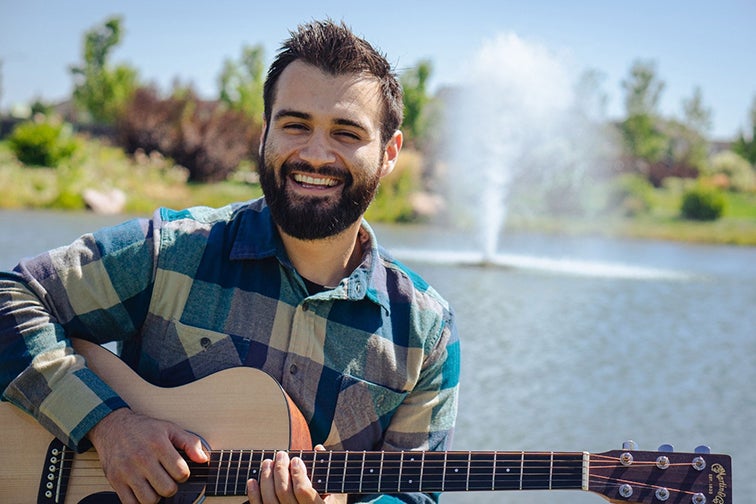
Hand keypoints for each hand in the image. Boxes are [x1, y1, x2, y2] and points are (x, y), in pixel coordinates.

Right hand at [87, 408, 208, 503]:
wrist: (113, 427)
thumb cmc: (144, 429)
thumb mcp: (170, 429)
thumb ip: (190, 443)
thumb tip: (203, 459)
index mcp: (158, 444)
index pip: (181, 472)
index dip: (184, 474)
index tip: (179, 470)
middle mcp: (142, 458)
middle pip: (167, 489)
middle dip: (172, 487)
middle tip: (167, 479)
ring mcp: (127, 471)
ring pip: (150, 500)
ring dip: (156, 496)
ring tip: (155, 486)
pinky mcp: (115, 481)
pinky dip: (139, 502)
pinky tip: (143, 490)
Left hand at [247, 445, 346, 502]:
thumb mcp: (332, 492)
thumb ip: (325, 471)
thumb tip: (318, 448)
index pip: (303, 490)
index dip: (297, 473)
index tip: (296, 459)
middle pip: (283, 492)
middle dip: (280, 470)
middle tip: (281, 455)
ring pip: (269, 499)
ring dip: (266, 477)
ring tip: (268, 462)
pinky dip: (253, 493)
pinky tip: (253, 480)